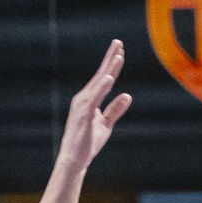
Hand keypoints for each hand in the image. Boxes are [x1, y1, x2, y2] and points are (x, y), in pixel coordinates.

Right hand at [56, 40, 132, 172]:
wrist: (74, 160)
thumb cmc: (88, 143)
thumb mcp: (106, 125)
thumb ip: (115, 109)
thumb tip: (127, 95)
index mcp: (90, 100)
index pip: (103, 78)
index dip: (112, 64)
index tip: (120, 50)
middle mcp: (84, 98)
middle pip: (100, 75)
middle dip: (110, 58)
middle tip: (118, 42)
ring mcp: (82, 105)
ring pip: (98, 83)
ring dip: (108, 69)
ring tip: (118, 55)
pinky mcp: (83, 115)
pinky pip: (94, 98)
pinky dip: (102, 87)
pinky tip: (109, 78)